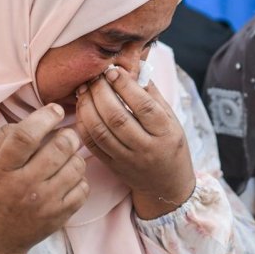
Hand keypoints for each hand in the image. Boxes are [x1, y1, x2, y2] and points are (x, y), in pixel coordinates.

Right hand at [0, 104, 88, 253]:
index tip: (55, 110)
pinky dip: (79, 178)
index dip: (45, 117)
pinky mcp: (59, 216)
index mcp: (0, 170)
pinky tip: (66, 178)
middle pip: (60, 148)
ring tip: (65, 157)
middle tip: (65, 134)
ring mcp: (44, 203)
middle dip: (68, 134)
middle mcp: (24, 186)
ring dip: (74, 155)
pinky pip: (83, 188)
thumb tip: (30, 121)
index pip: (26, 136)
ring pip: (76, 166)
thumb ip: (0, 137)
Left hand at [74, 66, 194, 218]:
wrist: (166, 186)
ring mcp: (127, 159)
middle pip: (117, 117)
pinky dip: (83, 124)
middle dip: (101, 92)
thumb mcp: (172, 120)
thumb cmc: (170, 145)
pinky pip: (92, 144)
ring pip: (100, 131)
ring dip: (88, 106)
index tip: (112, 71)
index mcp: (165, 133)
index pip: (143, 106)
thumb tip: (135, 67)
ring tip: (85, 89)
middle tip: (95, 77)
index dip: (124, 85)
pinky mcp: (112, 167)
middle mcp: (146, 147)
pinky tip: (82, 109)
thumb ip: (153, 95)